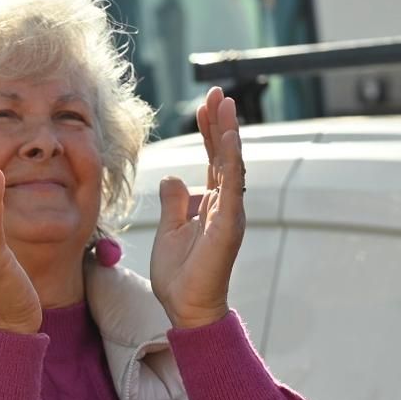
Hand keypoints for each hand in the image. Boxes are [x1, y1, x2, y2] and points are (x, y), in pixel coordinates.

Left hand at [150, 87, 244, 328]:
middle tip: (216, 92)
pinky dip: (231, 159)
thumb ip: (173, 201)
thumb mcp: (169, 229)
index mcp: (211, 204)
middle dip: (219, 122)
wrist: (187, 307)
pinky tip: (228, 136)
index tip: (203, 105)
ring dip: (228, 132)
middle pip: (224, 155)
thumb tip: (172, 176)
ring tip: (224, 103)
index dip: (209, 131)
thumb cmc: (180, 275)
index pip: (212, 160)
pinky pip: (231, 185)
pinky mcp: (229, 223)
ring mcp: (230, 212)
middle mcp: (225, 204)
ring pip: (231, 164)